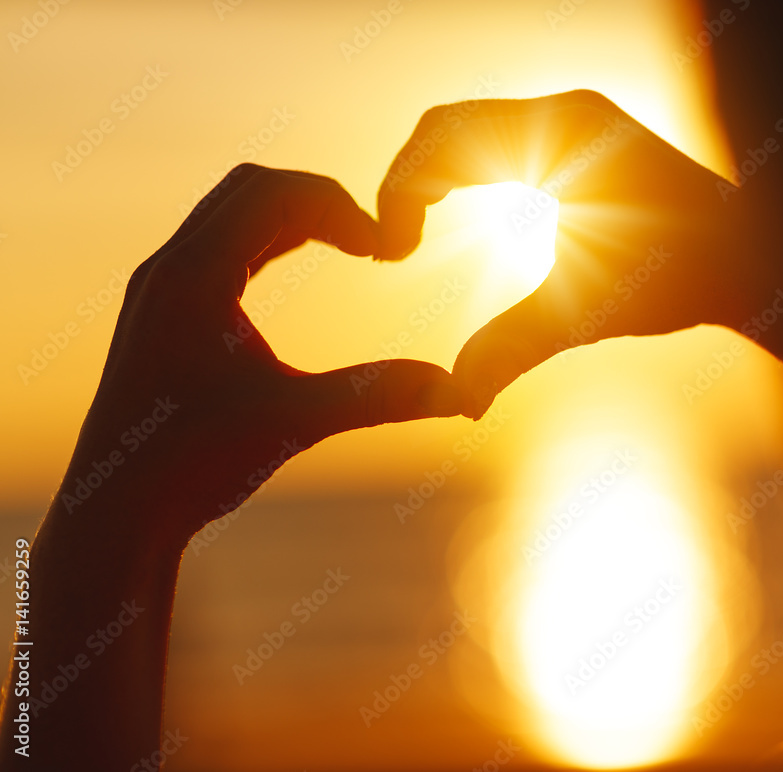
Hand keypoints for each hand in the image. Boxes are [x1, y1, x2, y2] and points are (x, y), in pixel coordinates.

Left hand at [60, 163, 460, 546]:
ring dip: (293, 219)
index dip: (341, 206)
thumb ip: (379, 397)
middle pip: (250, 188)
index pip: (274, 193)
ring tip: (350, 247)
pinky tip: (297, 268)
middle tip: (372, 240)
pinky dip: (267, 244)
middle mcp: (168, 268)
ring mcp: (159, 289)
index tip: (387, 248)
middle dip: (320, 201)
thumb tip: (461, 393)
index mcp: (194, 276)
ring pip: (230, 216)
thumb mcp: (295, 422)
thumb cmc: (193, 466)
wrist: (115, 512)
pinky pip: (218, 248)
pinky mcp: (161, 314)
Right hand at [376, 90, 767, 417]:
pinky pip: (498, 140)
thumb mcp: (587, 315)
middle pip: (447, 125)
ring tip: (412, 235)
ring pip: (470, 130)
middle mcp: (567, 111)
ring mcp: (577, 119)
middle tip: (394, 246)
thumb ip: (515, 349)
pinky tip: (453, 215)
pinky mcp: (583, 138)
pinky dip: (463, 175)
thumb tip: (458, 401)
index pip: (443, 136)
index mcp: (562, 132)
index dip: (400, 189)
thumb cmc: (682, 280)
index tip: (391, 251)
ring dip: (432, 177)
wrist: (757, 259)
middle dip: (408, 182)